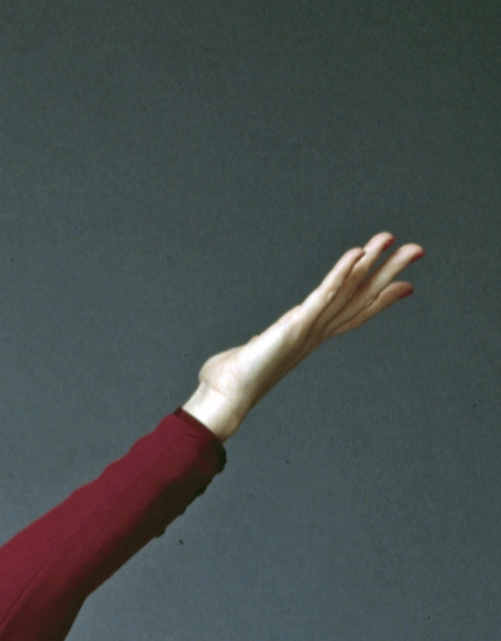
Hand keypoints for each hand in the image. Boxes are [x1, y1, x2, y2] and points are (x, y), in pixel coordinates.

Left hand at [182, 233, 421, 441]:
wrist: (222, 400)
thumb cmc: (229, 383)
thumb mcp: (254, 355)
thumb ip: (262, 346)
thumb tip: (257, 344)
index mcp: (307, 339)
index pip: (351, 315)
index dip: (380, 300)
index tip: (407, 286)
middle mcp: (314, 334)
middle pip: (360, 298)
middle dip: (389, 273)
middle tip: (417, 250)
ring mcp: (308, 329)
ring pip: (349, 291)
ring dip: (373, 264)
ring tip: (394, 240)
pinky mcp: (296, 325)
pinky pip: (324, 293)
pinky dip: (341, 272)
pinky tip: (358, 252)